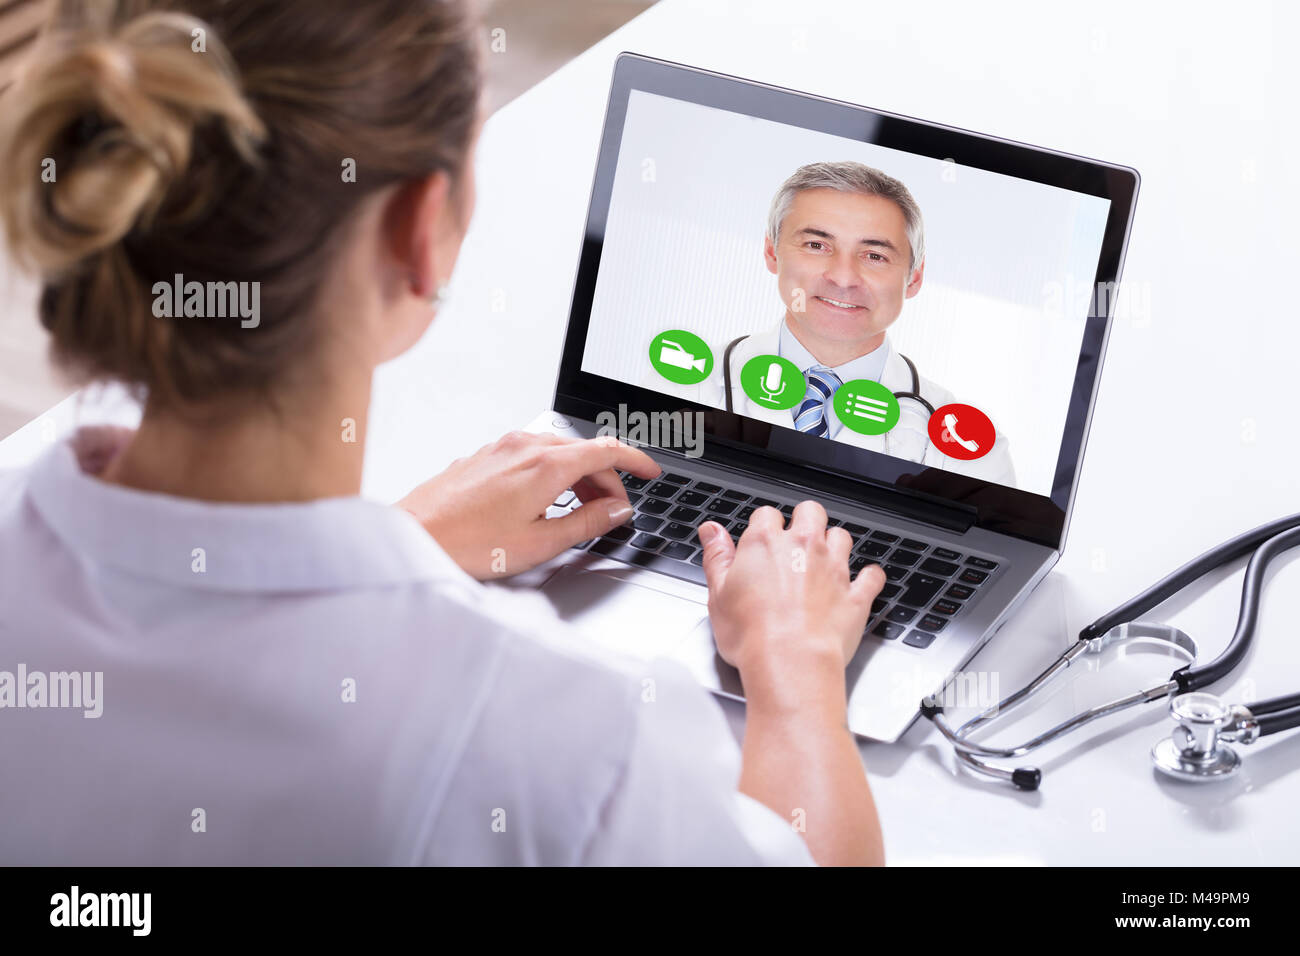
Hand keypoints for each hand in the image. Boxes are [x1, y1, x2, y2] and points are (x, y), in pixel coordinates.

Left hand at [397, 431, 660, 578]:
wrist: (413, 536)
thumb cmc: (466, 544)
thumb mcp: (540, 543)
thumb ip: (587, 523)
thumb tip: (617, 510)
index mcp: (546, 465)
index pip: (608, 449)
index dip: (636, 461)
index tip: (650, 473)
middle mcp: (525, 446)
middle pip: (585, 449)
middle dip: (607, 477)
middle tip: (613, 509)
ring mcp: (503, 447)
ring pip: (558, 450)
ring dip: (579, 474)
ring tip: (580, 507)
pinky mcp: (485, 455)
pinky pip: (532, 454)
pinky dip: (552, 471)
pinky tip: (544, 500)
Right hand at [699, 500, 885, 699]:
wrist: (790, 661)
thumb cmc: (752, 634)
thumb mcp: (718, 594)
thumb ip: (717, 557)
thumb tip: (711, 531)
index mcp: (766, 543)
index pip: (766, 514)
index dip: (763, 525)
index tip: (760, 539)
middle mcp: (804, 547)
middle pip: (810, 512)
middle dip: (804, 519)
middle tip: (795, 538)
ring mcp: (833, 568)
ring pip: (842, 536)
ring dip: (834, 543)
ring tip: (824, 558)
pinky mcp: (855, 594)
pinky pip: (871, 576)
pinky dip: (869, 577)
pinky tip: (863, 580)